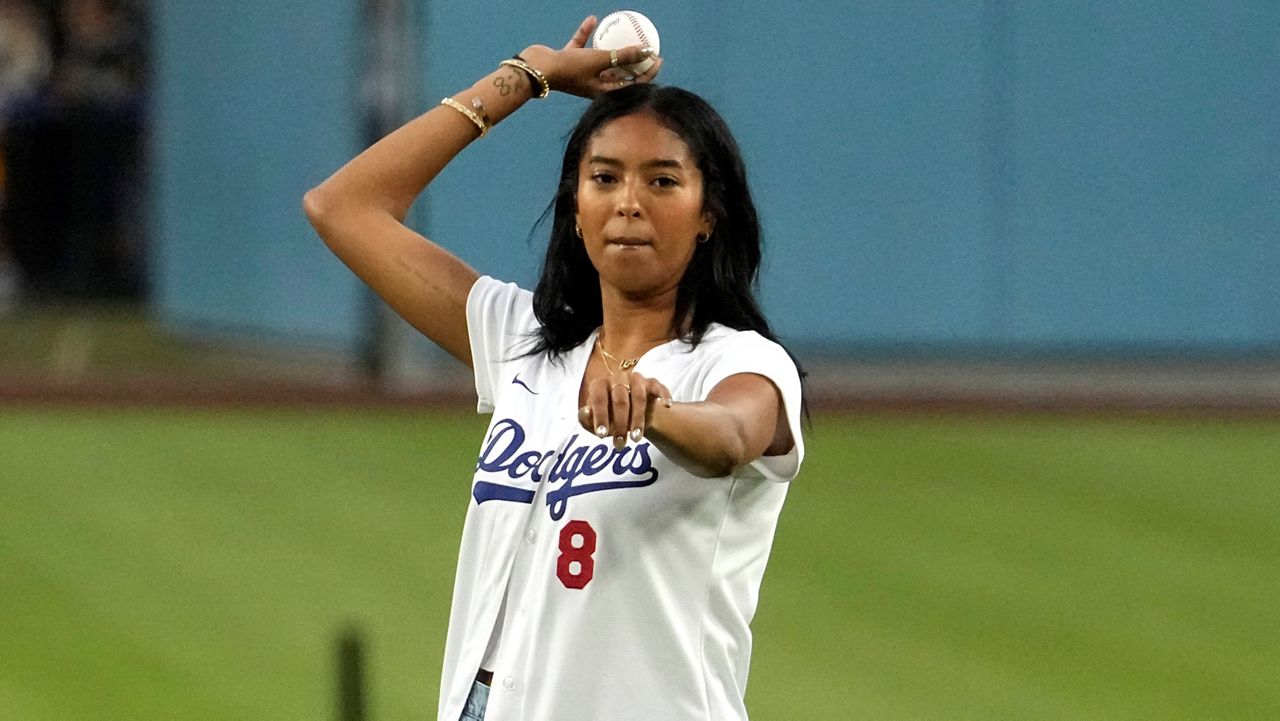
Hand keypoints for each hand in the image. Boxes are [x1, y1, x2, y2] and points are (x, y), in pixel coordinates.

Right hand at [518, 15, 662, 98]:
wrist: (537, 70)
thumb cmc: (570, 69)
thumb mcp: (602, 61)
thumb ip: (625, 56)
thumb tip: (648, 51)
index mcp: (604, 92)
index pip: (633, 84)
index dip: (648, 73)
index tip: (657, 58)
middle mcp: (594, 85)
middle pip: (620, 73)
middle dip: (634, 61)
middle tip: (646, 47)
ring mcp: (581, 73)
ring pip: (601, 60)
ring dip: (611, 48)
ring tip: (623, 35)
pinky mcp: (568, 61)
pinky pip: (581, 46)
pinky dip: (587, 35)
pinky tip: (592, 19)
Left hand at [579, 372, 672, 448]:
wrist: (628, 411)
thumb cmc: (608, 416)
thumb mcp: (595, 421)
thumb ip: (587, 419)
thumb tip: (584, 413)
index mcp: (600, 384)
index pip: (599, 397)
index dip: (600, 416)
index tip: (602, 436)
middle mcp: (618, 378)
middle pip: (620, 399)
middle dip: (620, 424)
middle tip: (620, 444)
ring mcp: (636, 379)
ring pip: (638, 397)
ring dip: (638, 419)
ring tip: (637, 439)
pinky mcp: (652, 383)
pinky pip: (659, 388)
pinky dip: (663, 396)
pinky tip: (666, 406)